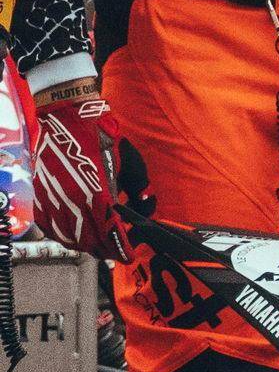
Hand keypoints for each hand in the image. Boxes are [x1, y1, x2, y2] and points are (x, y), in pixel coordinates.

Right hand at [29, 91, 125, 257]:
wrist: (64, 116)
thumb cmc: (99, 134)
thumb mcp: (129, 159)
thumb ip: (139, 184)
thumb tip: (145, 203)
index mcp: (96, 191)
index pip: (110, 231)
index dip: (122, 247)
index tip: (130, 255)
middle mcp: (71, 199)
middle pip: (91, 241)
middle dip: (108, 249)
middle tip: (120, 248)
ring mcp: (52, 199)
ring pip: (70, 239)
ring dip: (88, 245)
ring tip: (102, 242)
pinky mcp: (40, 197)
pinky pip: (51, 229)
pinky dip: (66, 237)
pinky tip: (78, 234)